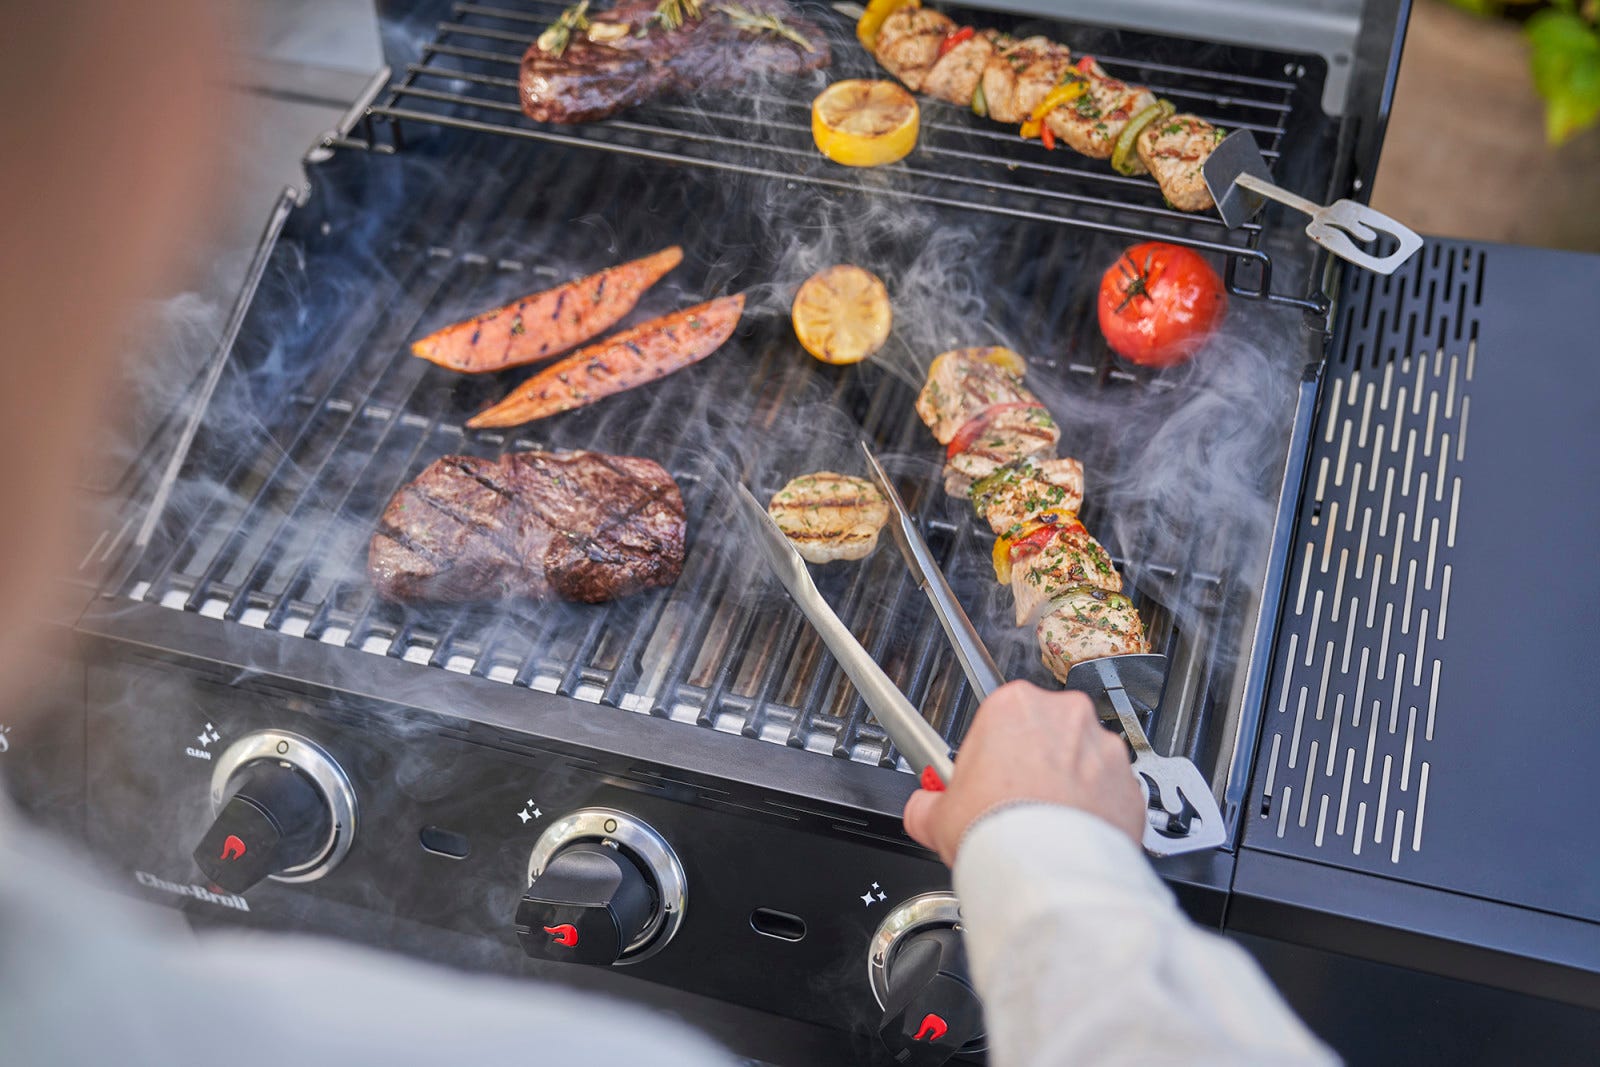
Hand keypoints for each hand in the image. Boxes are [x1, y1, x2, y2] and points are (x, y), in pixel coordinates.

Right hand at [903, 681, 1145, 864]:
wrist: (1049, 873)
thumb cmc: (999, 832)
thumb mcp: (936, 817)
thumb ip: (926, 804)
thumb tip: (922, 808)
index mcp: (1014, 705)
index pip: (997, 721)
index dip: (988, 756)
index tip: (985, 781)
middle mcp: (1065, 716)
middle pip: (1043, 735)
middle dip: (1031, 766)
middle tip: (1012, 805)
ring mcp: (1104, 748)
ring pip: (1080, 762)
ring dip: (1065, 786)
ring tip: (1043, 827)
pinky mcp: (1130, 783)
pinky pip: (1109, 793)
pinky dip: (1094, 811)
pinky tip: (1070, 837)